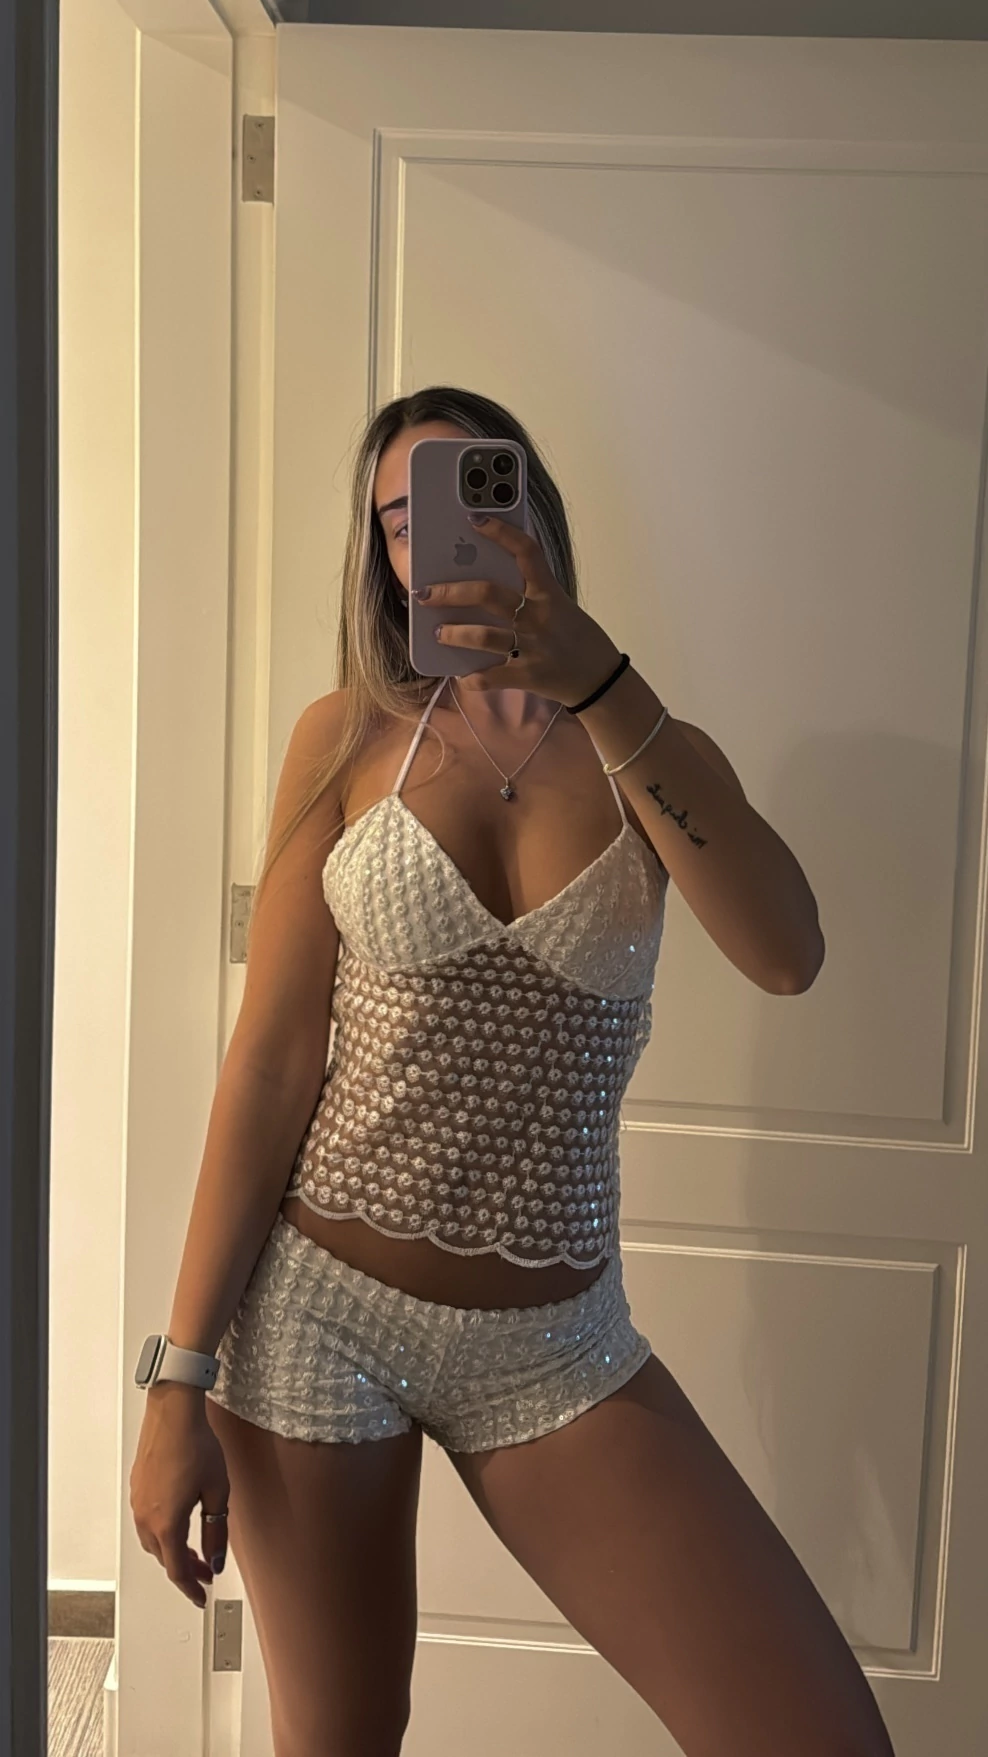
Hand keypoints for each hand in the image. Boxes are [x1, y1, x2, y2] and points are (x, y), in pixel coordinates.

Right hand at [130, 1392, 230, 1610]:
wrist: (173, 1413)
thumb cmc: (195, 1446)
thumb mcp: (217, 1491)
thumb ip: (216, 1530)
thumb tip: (216, 1558)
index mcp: (167, 1523)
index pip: (177, 1570)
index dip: (191, 1588)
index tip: (201, 1596)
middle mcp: (146, 1517)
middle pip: (164, 1557)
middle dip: (185, 1569)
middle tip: (205, 1571)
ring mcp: (138, 1502)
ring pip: (153, 1542)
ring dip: (172, 1551)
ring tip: (194, 1550)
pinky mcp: (138, 1488)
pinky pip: (147, 1523)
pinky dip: (163, 1533)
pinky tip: (178, 1523)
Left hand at [416, 512, 620, 705]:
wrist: (601, 679)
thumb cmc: (578, 638)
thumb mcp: (560, 606)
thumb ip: (531, 593)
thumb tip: (485, 581)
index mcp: (549, 593)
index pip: (526, 552)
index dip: (500, 532)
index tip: (474, 518)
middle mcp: (539, 616)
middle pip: (488, 594)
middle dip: (450, 592)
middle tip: (424, 592)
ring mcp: (533, 647)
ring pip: (484, 636)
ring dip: (454, 634)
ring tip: (437, 633)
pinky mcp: (528, 676)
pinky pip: (491, 676)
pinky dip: (472, 677)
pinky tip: (462, 675)